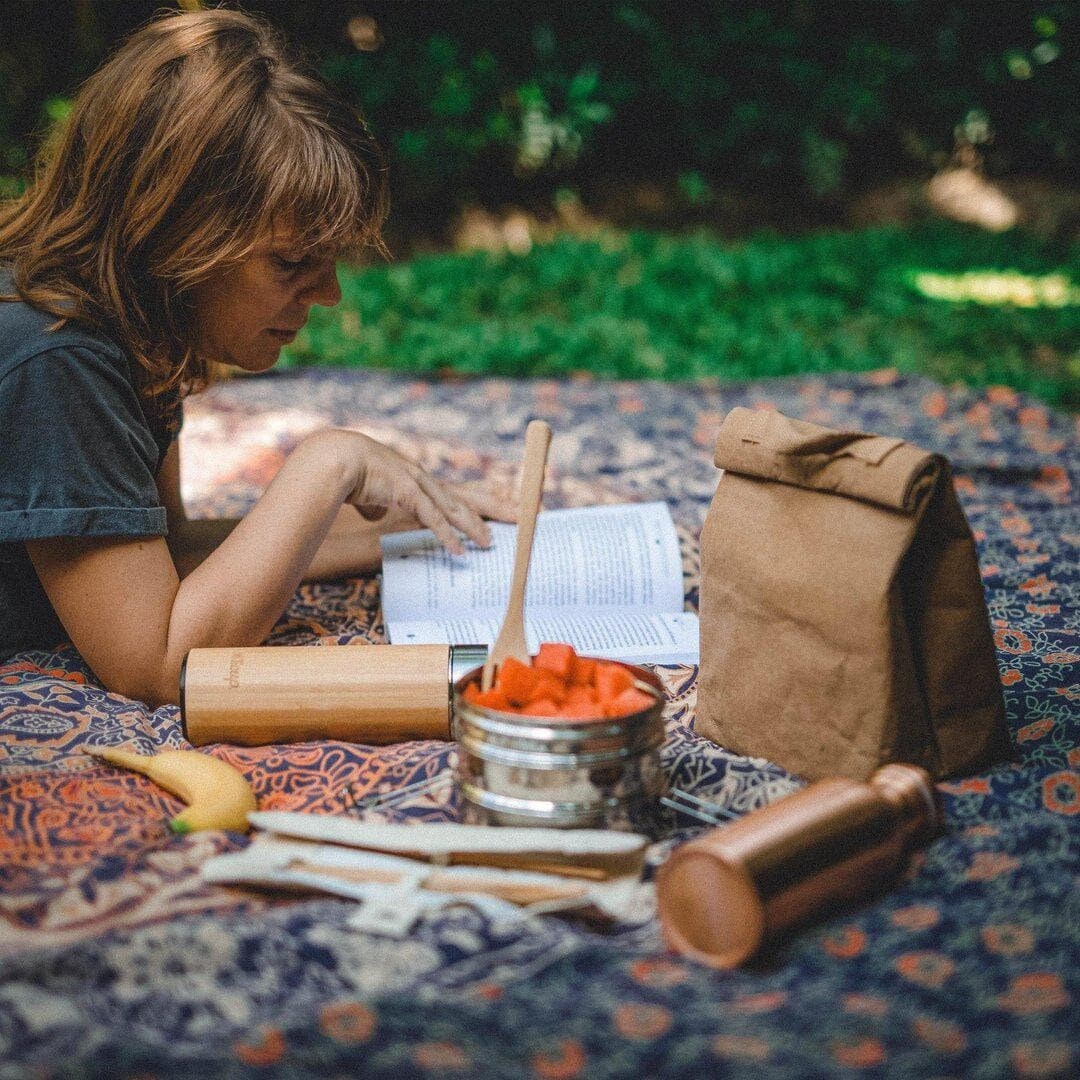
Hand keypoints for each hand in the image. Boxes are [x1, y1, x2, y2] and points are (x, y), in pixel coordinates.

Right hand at [338, 431, 492, 554]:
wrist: (335, 458)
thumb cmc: (347, 472)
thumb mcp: (368, 491)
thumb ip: (378, 503)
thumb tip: (376, 512)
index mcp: (415, 477)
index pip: (452, 492)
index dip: (472, 503)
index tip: (492, 510)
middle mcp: (422, 478)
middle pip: (465, 495)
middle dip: (492, 507)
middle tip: (516, 516)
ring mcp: (417, 483)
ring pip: (453, 509)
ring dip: (472, 527)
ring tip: (488, 543)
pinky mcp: (407, 492)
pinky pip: (433, 519)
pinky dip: (447, 535)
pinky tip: (458, 549)